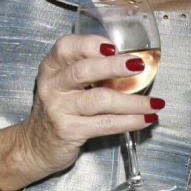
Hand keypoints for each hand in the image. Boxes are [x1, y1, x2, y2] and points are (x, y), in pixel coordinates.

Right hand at [0, 36, 159, 189]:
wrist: (35, 146)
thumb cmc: (57, 110)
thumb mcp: (62, 83)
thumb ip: (86, 69)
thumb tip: (129, 62)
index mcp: (51, 67)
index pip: (66, 46)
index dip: (91, 44)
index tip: (114, 46)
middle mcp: (52, 85)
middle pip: (84, 71)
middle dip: (114, 67)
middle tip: (139, 66)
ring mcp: (60, 109)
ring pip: (100, 99)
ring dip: (132, 101)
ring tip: (155, 103)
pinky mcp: (70, 131)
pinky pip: (105, 123)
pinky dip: (129, 121)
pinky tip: (145, 119)